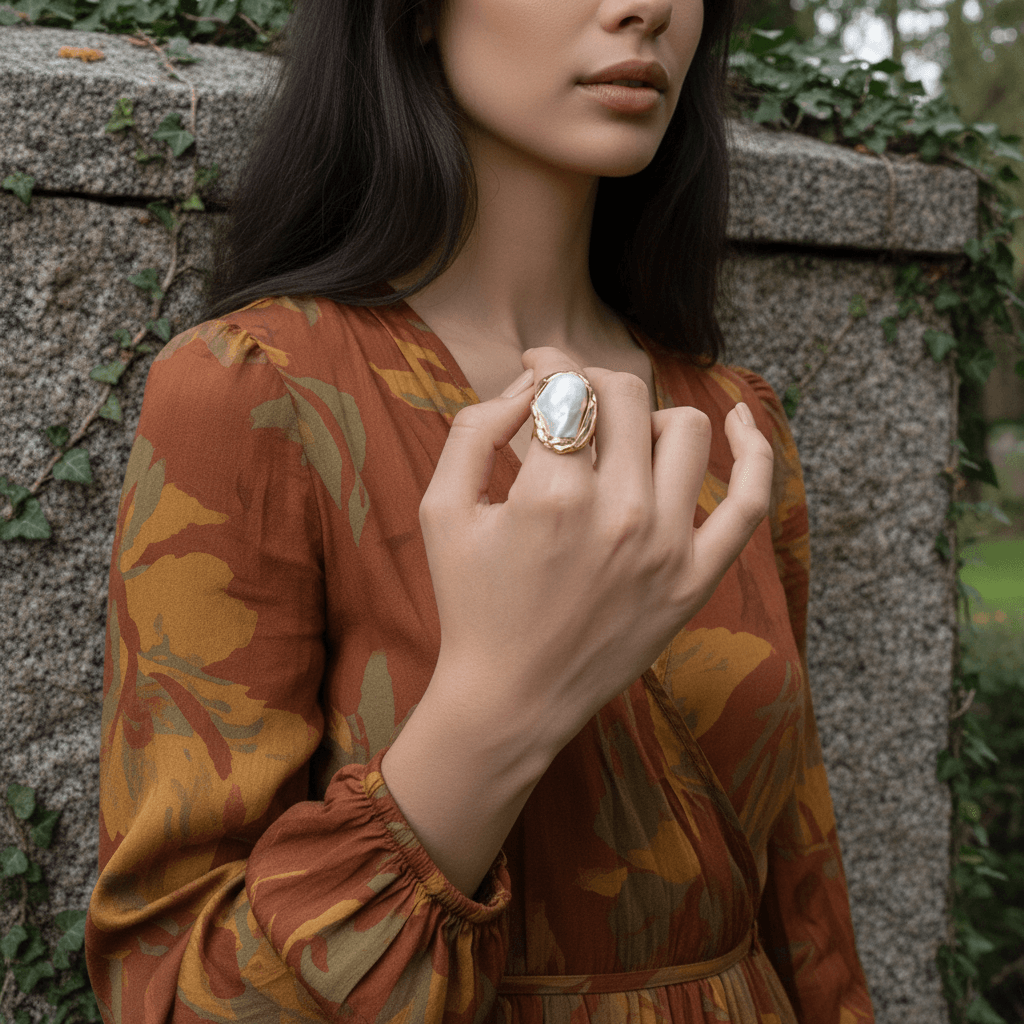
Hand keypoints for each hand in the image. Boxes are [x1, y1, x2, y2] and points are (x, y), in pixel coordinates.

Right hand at [419, 347, 773, 751]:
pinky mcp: (695, 579)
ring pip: (684, 429)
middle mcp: (619, 514)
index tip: (537, 367)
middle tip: (570, 399)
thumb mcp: (442, 509)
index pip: (569, 387)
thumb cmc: (471, 603)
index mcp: (553, 495)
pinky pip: (749, 501)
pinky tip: (742, 422)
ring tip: (616, 439)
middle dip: (591, 380)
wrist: (510, 699)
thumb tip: (529, 387)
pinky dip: (754, 452)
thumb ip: (474, 429)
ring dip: (647, 416)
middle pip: (626, 395)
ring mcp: (667, 547)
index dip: (549, 364)